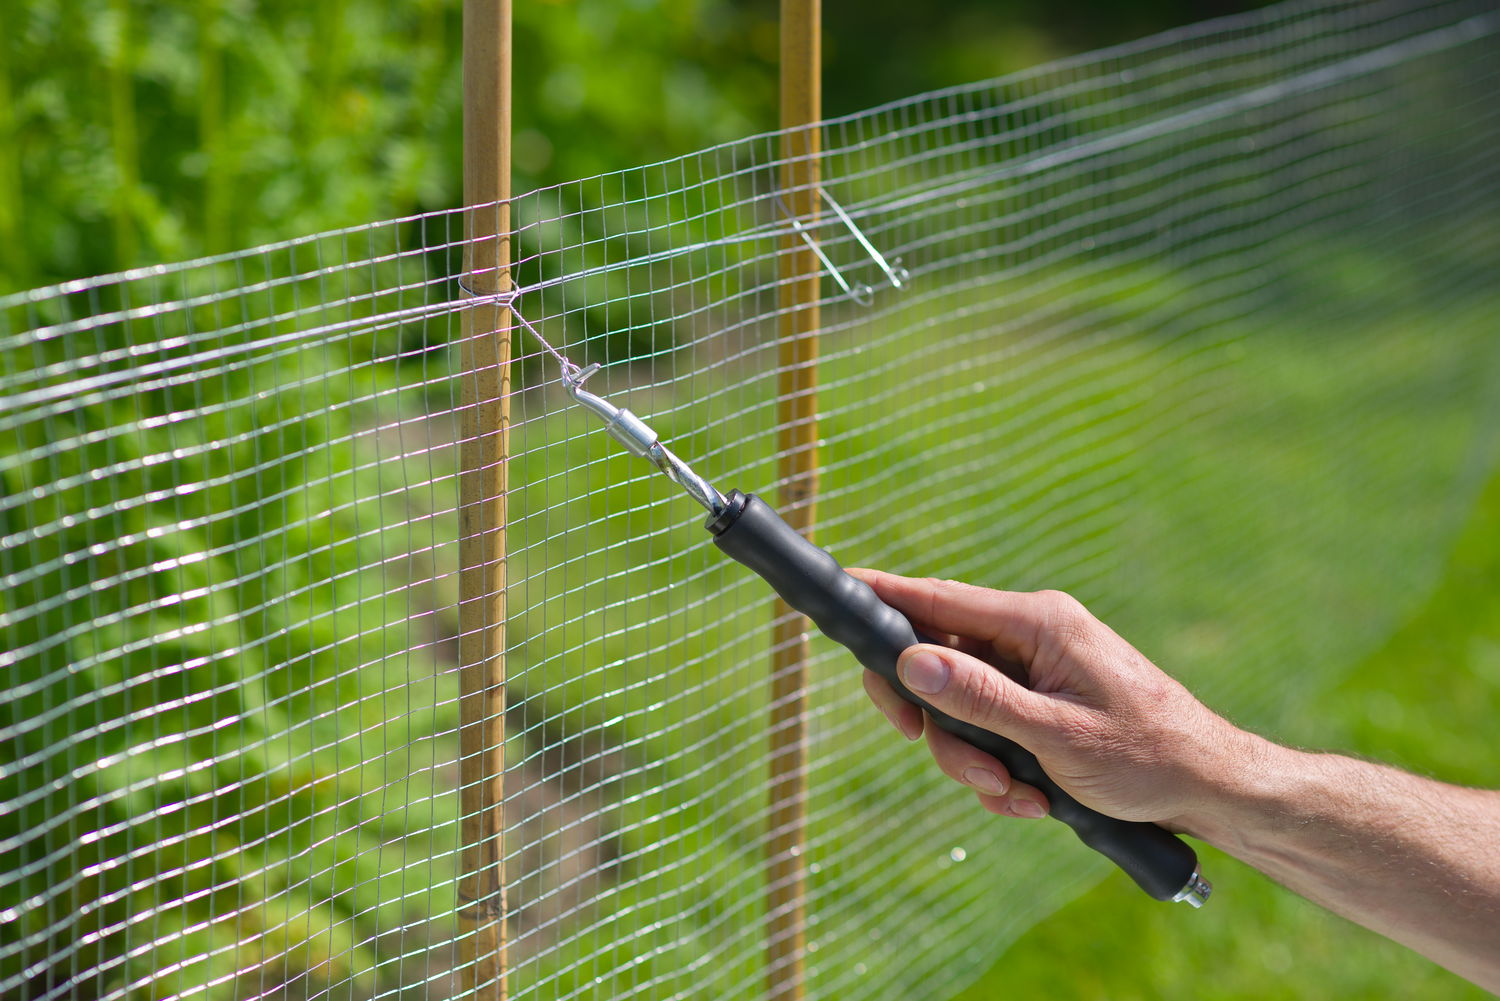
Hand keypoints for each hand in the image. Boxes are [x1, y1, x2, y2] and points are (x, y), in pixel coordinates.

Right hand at [851, 569, 1250, 830]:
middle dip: (936, 722)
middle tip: (947, 759)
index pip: (937, 599)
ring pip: (960, 705)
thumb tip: (910, 660)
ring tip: (1018, 797)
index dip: (881, 596)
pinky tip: (1032, 801)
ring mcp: (1035, 670)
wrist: (1209, 788)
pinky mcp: (1040, 702)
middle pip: (937, 662)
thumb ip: (979, 698)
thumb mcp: (1054, 735)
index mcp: (1037, 622)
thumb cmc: (1147, 756)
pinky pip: (989, 728)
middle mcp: (1031, 636)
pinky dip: (998, 770)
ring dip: (973, 760)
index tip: (838, 587)